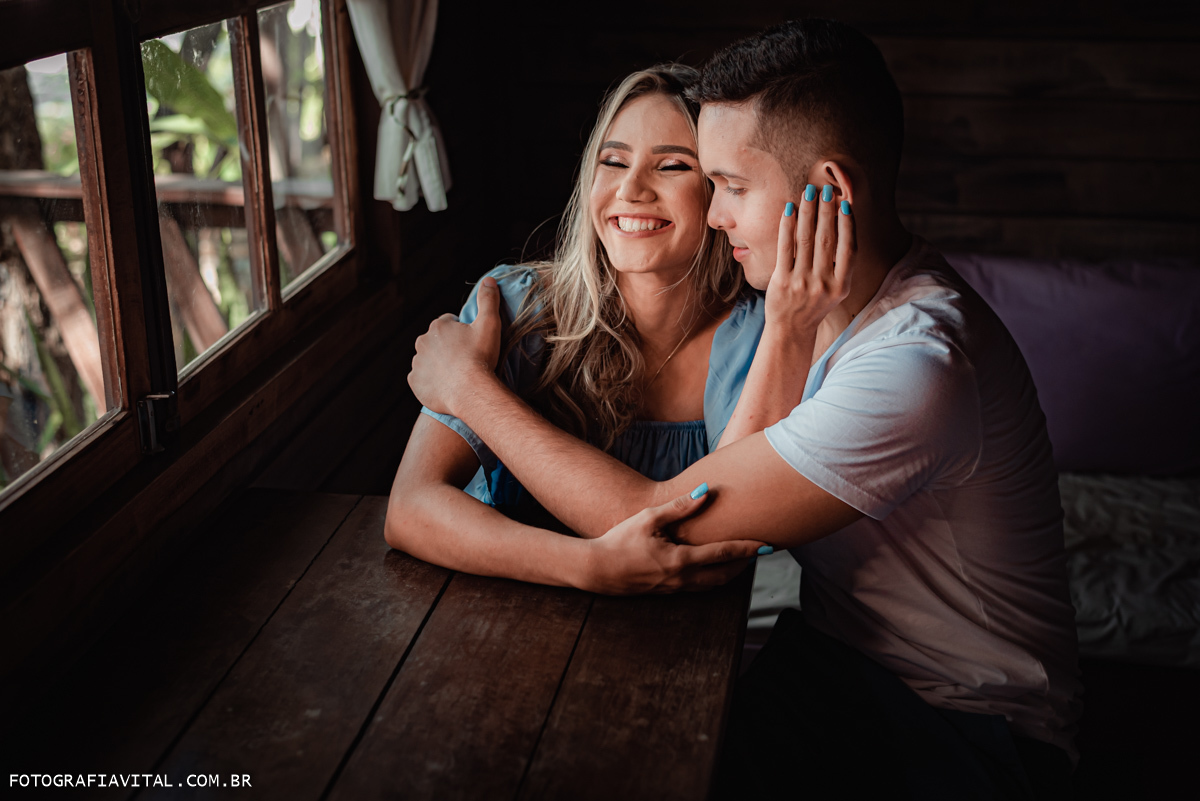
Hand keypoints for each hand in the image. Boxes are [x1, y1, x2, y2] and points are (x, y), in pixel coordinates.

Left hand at [409, 276, 502, 415]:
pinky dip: (431, 382)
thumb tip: (488, 280)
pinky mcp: (415, 382)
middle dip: (447, 348)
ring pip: (428, 360)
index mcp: (438, 326)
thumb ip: (488, 300)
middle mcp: (423, 341)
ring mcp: (417, 363)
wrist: (470, 391)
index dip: (461, 333)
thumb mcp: (490, 324)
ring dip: (438, 365)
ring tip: (456, 375)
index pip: (448, 324)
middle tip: (465, 360)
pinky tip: (446, 386)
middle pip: (436, 342)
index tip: (471, 344)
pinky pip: (421, 379)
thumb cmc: (480, 357)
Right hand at [581, 485, 767, 594]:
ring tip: (740, 561)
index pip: (723, 554)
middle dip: (743, 565)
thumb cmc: (620, 540)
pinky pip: (697, 588)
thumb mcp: (649, 518)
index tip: (767, 546)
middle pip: (724, 575)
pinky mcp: (665, 593)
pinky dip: (712, 579)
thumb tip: (705, 492)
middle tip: (758, 553)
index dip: (748, 549)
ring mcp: (673, 589)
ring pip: (712, 585)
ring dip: (729, 574)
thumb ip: (679, 507)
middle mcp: (681, 579)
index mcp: (680, 560)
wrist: (596, 569)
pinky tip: (711, 569)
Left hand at [767, 184, 856, 333]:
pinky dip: (788, 226)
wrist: (791, 329)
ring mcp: (802, 283)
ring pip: (806, 240)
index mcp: (842, 285)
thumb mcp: (836, 289)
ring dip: (808, 212)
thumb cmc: (815, 304)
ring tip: (808, 193)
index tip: (845, 203)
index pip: (849, 248)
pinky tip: (790, 209)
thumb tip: (841, 224)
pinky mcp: (782, 281)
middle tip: (825, 190)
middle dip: (826, 211)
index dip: (848, 224)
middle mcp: (824, 284)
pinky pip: (785, 248)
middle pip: (826, 239)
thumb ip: (840, 264)